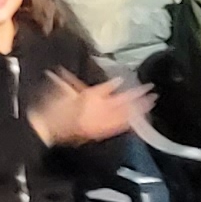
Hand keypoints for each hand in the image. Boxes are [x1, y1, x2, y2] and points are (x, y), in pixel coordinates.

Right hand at [27, 72, 150, 146]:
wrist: (49, 130)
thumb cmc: (53, 110)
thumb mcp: (62, 91)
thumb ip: (71, 81)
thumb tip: (70, 70)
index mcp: (90, 96)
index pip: (107, 87)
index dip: (116, 83)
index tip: (124, 79)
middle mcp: (100, 108)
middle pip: (123, 100)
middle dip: (138, 95)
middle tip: (151, 89)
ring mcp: (103, 121)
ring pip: (126, 113)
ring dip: (140, 108)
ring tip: (151, 102)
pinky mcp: (103, 131)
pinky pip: (119, 127)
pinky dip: (130, 122)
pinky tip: (139, 119)